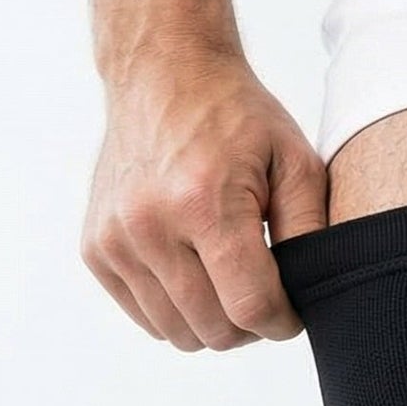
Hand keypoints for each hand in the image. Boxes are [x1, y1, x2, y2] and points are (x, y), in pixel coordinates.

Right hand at [82, 47, 327, 347]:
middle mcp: (150, 225)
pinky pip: (146, 316)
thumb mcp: (295, 161)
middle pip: (214, 330)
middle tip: (264, 292)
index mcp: (204, 202)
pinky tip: (194, 272)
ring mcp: (115, 239)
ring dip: (213, 322)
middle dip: (250, 325)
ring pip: (178, 333)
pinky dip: (176, 310)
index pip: (250, 307)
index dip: (281, 322)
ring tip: (230, 281)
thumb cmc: (236, 116)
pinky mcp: (95, 248)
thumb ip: (310, 232)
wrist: (162, 72)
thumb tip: (311, 295)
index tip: (291, 310)